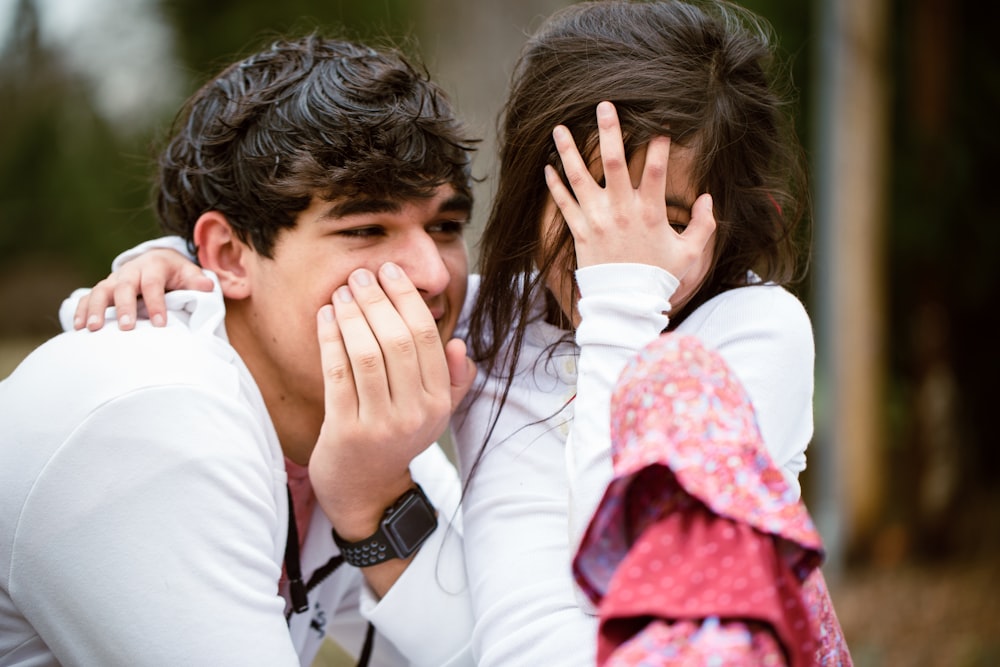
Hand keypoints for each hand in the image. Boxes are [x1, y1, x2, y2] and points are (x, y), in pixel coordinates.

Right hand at [74, 248, 213, 330]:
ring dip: (96, 309)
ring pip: (101, 290)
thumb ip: (196, 280)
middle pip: (124, 286)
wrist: (157, 260)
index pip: (153, 284)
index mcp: (153, 265)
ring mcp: (114, 279)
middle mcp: (130, 270)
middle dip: (124, 307)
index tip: (160, 324)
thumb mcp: (189, 272)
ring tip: (93, 329)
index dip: (156, 303)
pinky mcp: (104, 288)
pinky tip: (78, 328)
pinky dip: (82, 310)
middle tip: (126, 328)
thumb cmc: (176, 273)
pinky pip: (88, 297)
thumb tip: (208, 285)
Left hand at [309, 262, 475, 538]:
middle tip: (360, 276)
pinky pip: (337, 374)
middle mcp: (415, 413)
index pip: (427, 338)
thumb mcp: (433, 414)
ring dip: (352, 316)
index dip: (407, 299)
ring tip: (341, 293)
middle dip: (377, 300)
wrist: (365, 490)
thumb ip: (452, 381)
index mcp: (439, 402)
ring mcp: (381, 424)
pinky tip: (323, 318)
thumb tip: (458, 344)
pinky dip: (329, 340)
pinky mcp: (346, 431)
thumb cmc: (395, 439)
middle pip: (398, 341)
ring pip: (367, 354)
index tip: (390, 273)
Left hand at [544, 101, 715, 279]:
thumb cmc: (658, 278)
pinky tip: (547, 166)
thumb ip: (703, 224)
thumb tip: (707, 198)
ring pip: (580, 177)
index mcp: (650, 211)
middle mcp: (621, 210)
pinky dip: (554, 185)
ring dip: (569, 150)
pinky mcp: (579, 232)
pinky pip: (563, 204)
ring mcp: (597, 220)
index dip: (659, 143)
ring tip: (558, 128)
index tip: (660, 122)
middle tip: (604, 104)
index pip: (656, 168)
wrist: (625, 304)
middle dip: (609, 130)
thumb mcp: (689, 253)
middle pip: (614, 161)